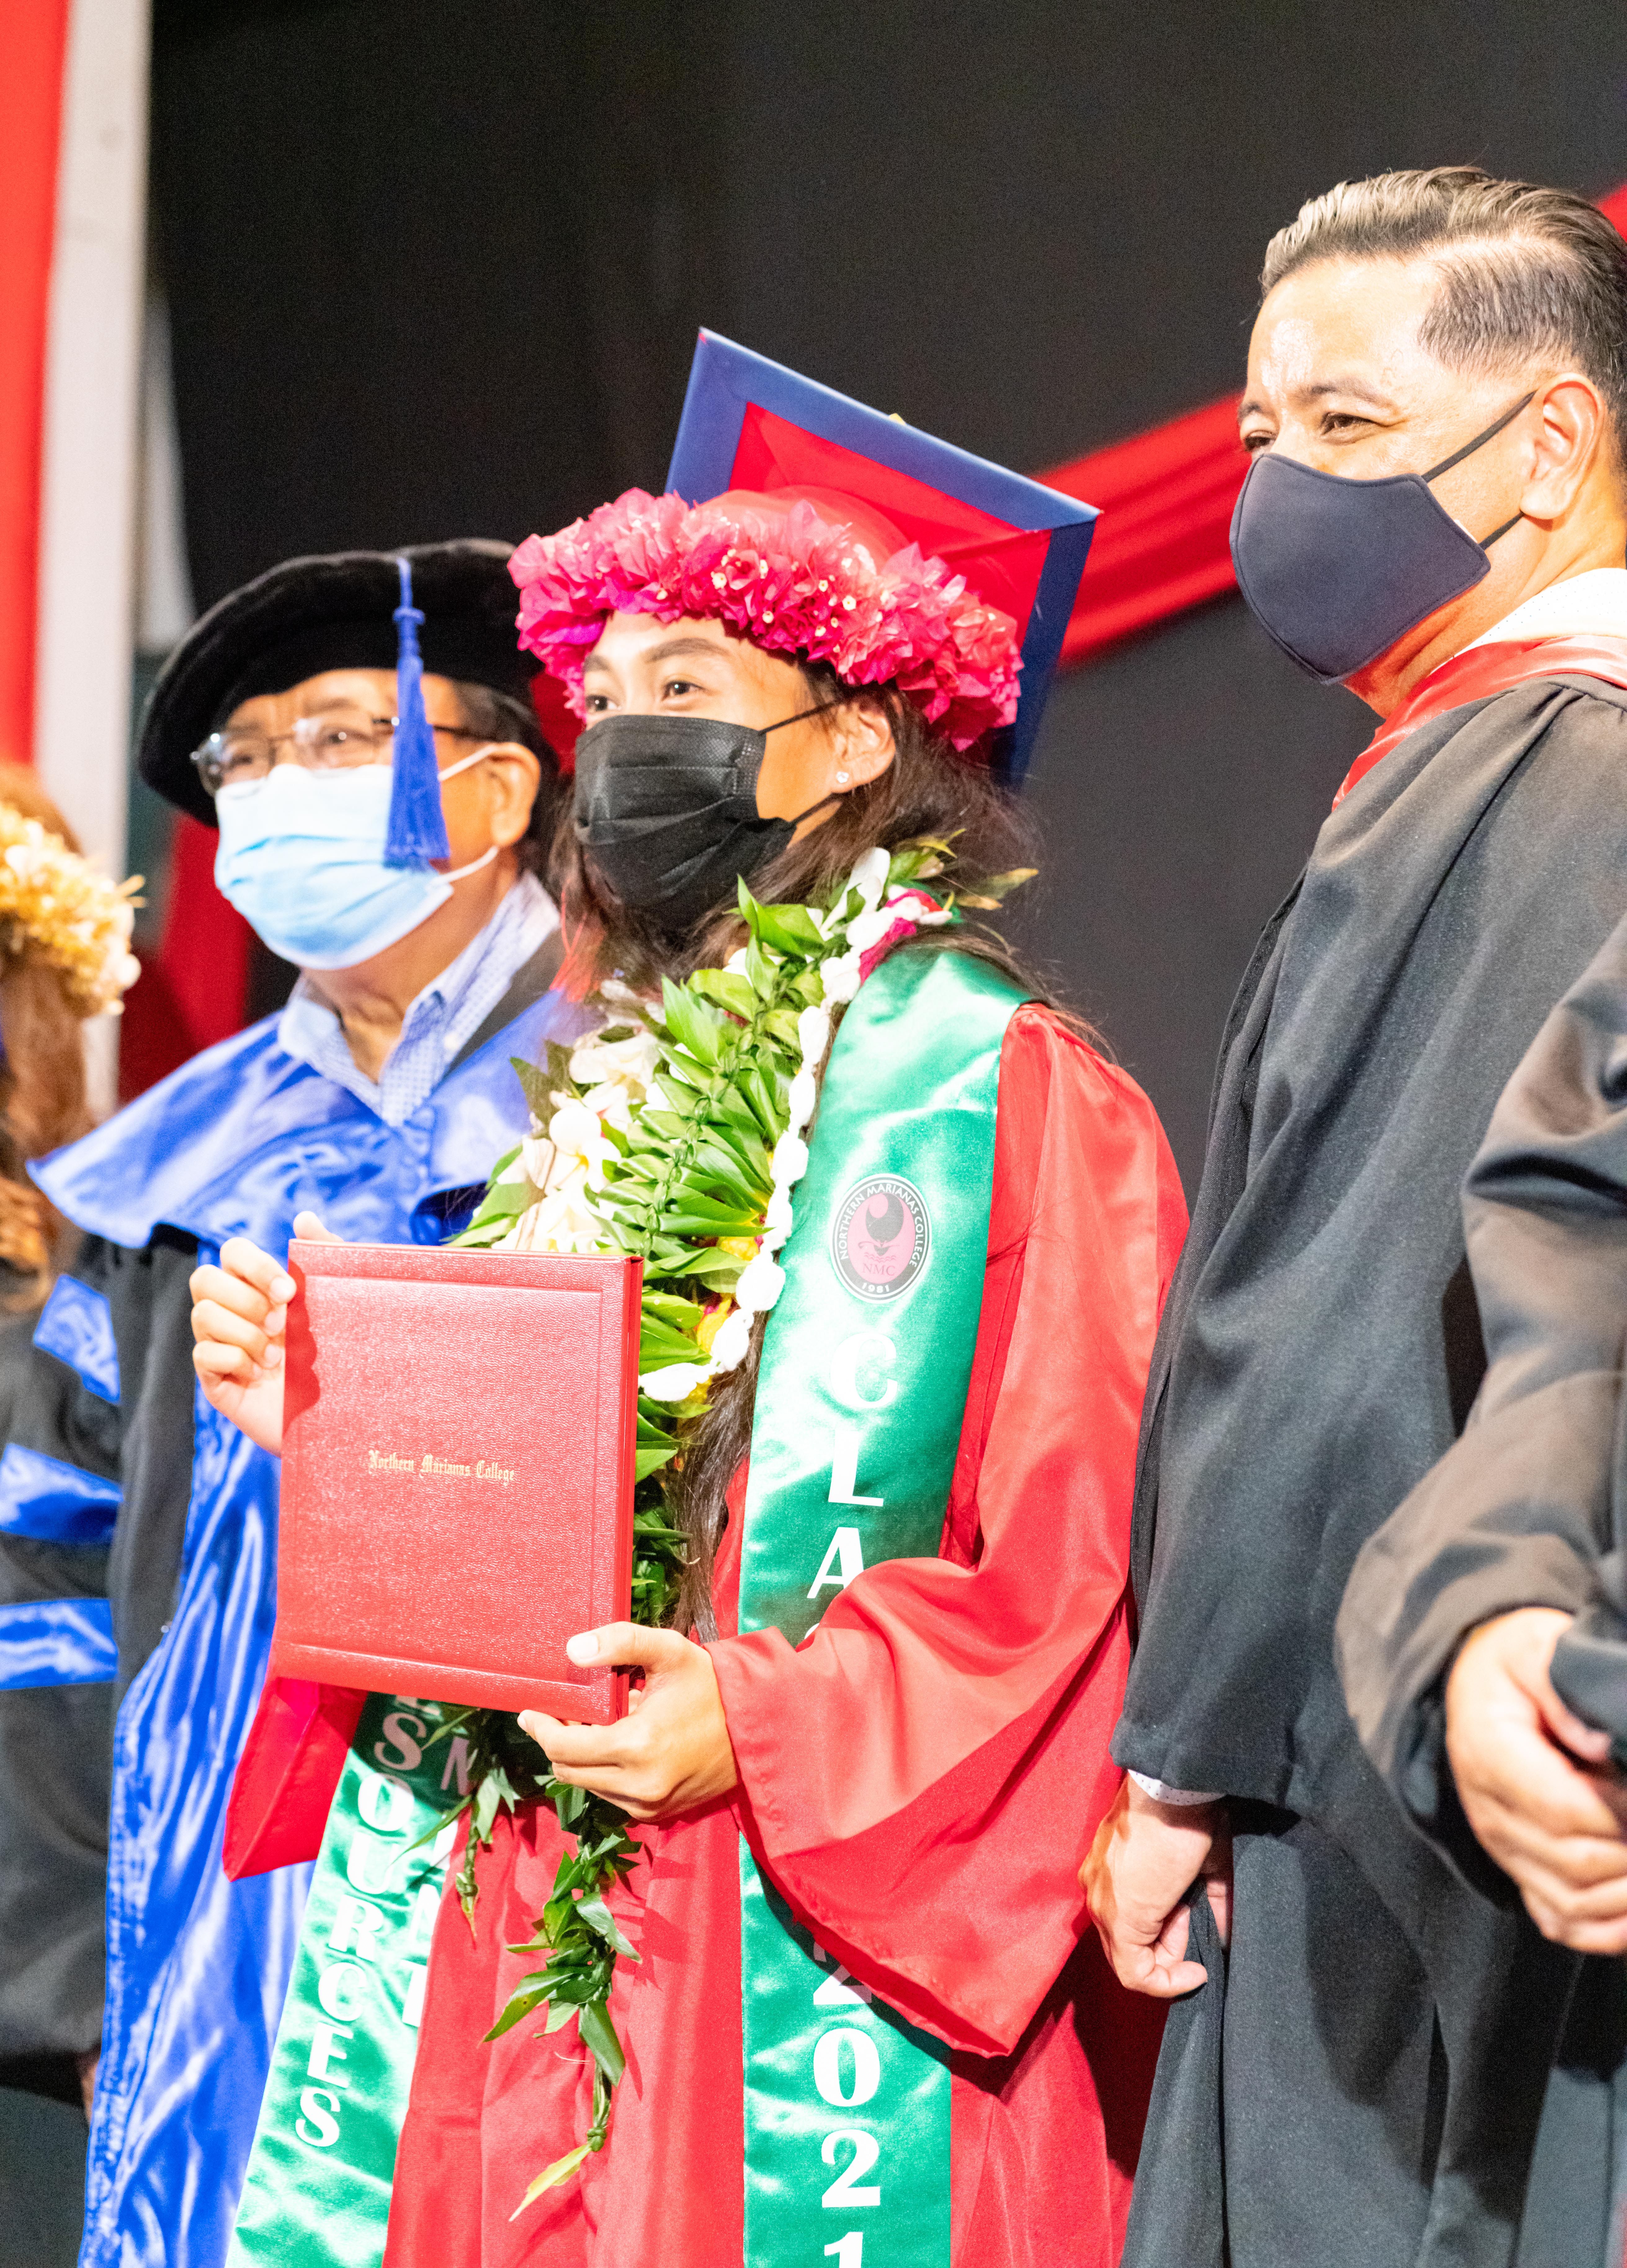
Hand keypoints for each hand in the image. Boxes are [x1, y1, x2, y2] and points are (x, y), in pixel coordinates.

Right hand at [189, 1210, 341, 1454]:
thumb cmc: (345, 1356)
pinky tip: (260, 1376)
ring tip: (277, 1359)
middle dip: (246, 1300)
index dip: (255, 1265)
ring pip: (202, 1315)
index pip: (232, 1253)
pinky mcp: (216, 1380)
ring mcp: (221, 1347)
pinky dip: (235, 1361)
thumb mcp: (345, 1300)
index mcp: (260, 1289)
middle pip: (203, 1279)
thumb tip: (303, 1216)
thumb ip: (330, 1255)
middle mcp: (234, 1314)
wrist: (347, 1416)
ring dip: (246, 1334)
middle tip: (282, 1327)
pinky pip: (202, 1355)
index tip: (291, 1292)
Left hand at [519, 1623, 738, 1822]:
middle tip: (563, 1712)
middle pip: (569, 1771)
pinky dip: (606, 1772)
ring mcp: (650, 1805)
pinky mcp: (659, 1814)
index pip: (564, 1747)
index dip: (541, 1729)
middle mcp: (640, 1785)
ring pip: (589, 1785)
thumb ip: (620, 1642)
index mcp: (637, 1746)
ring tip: (604, 1723)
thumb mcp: (668, 1651)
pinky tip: (624, 1744)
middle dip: (558, 1741)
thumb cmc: (711, 1684)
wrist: (758, 1726)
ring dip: (584, 1757)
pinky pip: (613, 1796)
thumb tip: (573, 1649)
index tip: (529, 1712)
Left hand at [1082, 1777, 1231, 1996]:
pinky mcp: (1117, 1916)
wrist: (1176, 1791)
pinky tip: (1194, 1970)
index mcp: (1111, 1871)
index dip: (1167, 1937)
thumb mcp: (1204, 1864)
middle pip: (1129, 1943)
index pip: (1130, 1922)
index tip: (1195, 1924)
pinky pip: (1132, 1970)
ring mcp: (1102, 1902)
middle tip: (1195, 1920)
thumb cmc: (1187, 1816)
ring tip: (1192, 1918)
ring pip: (1130, 1957)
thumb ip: (1212, 1903)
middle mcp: (1098, 1888)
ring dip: (1170, 1954)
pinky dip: (1165, 1980)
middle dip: (1168, 1946)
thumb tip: (1226, 1938)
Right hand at [1446, 1605, 1626, 1950]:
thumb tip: (1600, 1745)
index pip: (1566, 1811)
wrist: (1471, 1683)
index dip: (1620, 1813)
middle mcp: (1490, 1811)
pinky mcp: (1518, 1867)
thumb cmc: (1512, 1667)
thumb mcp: (1533, 1649)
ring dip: (1626, 1894)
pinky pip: (1560, 1922)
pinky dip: (1605, 1930)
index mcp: (1490, 1756)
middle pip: (1577, 1863)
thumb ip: (1560, 1687)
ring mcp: (1502, 1846)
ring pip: (1573, 1903)